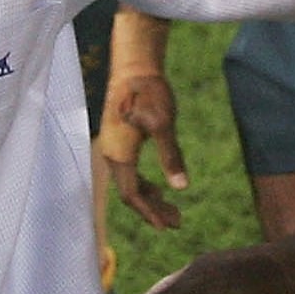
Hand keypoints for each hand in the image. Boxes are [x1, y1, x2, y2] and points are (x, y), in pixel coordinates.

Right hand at [98, 72, 188, 228]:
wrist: (134, 67)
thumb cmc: (150, 92)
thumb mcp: (164, 124)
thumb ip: (171, 156)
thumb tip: (182, 188)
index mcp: (119, 154)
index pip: (131, 195)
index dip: (148, 213)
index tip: (166, 226)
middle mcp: (112, 154)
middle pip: (130, 193)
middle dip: (153, 209)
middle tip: (178, 222)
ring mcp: (114, 147)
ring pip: (130, 183)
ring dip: (150, 198)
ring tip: (173, 210)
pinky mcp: (121, 141)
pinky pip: (129, 172)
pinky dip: (144, 184)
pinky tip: (160, 187)